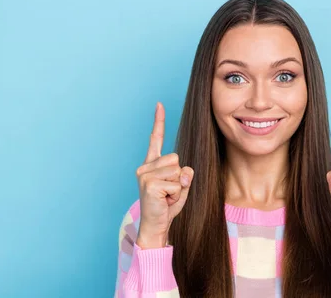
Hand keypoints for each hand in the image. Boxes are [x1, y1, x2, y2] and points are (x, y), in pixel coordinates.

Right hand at [135, 102, 193, 248]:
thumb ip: (185, 175)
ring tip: (167, 197)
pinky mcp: (149, 184)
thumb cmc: (167, 206)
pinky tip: (165, 201)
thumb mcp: (181, 187)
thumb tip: (184, 172)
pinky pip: (176, 183)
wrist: (156, 226)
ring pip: (177, 170)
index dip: (158, 121)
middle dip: (180, 177)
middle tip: (170, 192)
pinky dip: (176, 194)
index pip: (156, 139)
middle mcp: (145, 167)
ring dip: (178, 187)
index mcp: (151, 164)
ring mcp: (145, 175)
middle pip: (176, 158)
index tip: (159, 104)